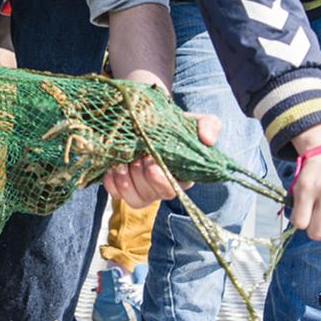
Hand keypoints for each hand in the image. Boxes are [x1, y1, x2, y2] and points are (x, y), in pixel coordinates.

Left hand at [102, 113, 218, 207]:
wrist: (151, 121)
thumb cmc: (176, 125)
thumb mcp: (197, 121)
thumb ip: (209, 126)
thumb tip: (208, 140)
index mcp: (181, 177)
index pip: (172, 189)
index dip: (159, 179)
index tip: (151, 159)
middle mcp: (161, 187)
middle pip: (151, 195)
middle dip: (140, 177)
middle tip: (137, 157)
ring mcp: (142, 190)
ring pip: (134, 200)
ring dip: (125, 182)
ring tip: (121, 163)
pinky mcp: (124, 187)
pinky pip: (116, 195)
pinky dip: (111, 183)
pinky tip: (111, 167)